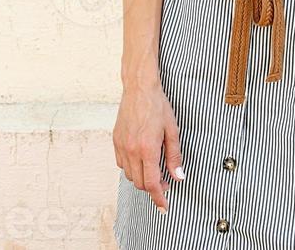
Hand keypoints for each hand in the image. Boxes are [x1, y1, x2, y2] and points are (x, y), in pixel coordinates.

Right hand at [113, 76, 184, 212]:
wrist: (139, 88)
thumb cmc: (158, 106)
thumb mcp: (172, 130)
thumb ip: (174, 156)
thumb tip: (179, 177)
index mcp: (148, 149)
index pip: (152, 184)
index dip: (159, 198)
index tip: (164, 207)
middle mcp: (132, 150)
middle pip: (140, 183)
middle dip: (153, 187)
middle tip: (165, 180)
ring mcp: (122, 146)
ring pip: (130, 175)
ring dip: (142, 177)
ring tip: (153, 167)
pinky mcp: (116, 141)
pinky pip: (122, 164)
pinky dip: (131, 167)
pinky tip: (141, 158)